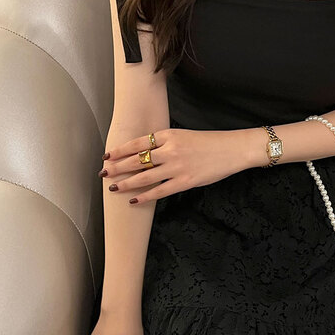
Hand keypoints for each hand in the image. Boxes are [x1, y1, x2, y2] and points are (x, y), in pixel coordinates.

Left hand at [98, 127, 252, 203]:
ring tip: (113, 187)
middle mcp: (170, 150)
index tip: (107, 156)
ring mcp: (176, 166)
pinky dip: (145, 196)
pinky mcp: (185, 181)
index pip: (138, 143)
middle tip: (103, 173)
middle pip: (137, 160)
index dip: (120, 151)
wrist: (231, 149)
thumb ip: (165, 142)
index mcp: (169, 135)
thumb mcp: (184, 135)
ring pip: (144, 176)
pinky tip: (134, 199)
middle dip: (117, 167)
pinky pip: (160, 191)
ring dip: (126, 183)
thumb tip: (145, 152)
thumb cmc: (209, 142)